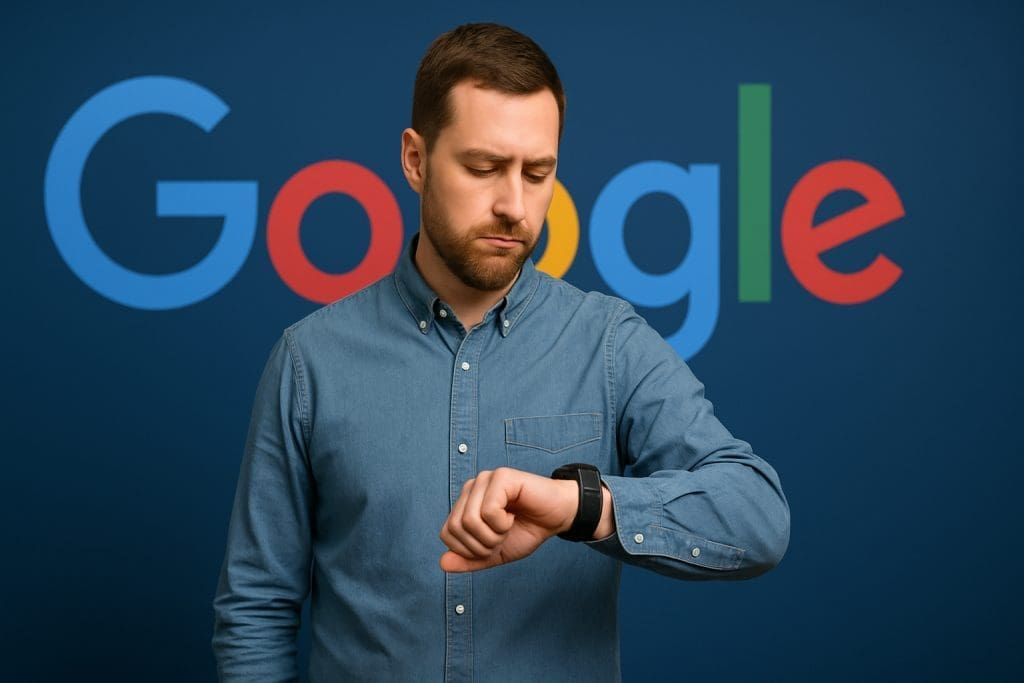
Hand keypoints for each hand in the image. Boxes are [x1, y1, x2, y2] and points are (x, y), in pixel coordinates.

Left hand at [439, 467, 579, 572]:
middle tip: (502, 535)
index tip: (493, 543)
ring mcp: (485, 479)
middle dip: (481, 544)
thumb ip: (469, 560)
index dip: (469, 550)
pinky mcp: (501, 477)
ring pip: (469, 520)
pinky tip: (513, 515)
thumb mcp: (495, 553)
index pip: (446, 533)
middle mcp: (471, 487)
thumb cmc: (527, 530)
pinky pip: (488, 510)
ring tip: (508, 525)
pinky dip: (502, 523)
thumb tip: (442, 563)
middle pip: (455, 527)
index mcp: (465, 503)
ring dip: (493, 534)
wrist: (557, 518)